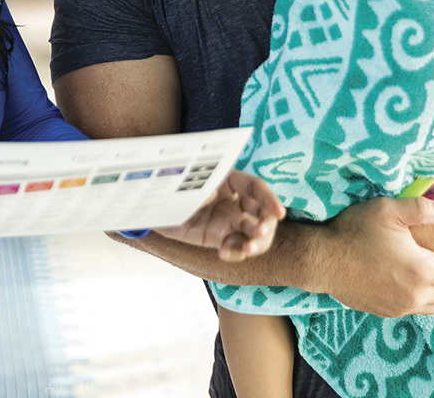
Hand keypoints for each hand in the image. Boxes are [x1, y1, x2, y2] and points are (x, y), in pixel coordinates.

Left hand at [154, 170, 285, 260]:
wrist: (154, 210)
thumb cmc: (170, 190)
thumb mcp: (181, 187)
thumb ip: (198, 190)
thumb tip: (212, 195)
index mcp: (228, 180)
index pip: (255, 187)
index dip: (269, 198)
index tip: (280, 213)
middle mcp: (234, 200)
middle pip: (262, 212)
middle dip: (265, 224)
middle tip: (258, 234)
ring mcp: (230, 220)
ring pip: (254, 232)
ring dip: (257, 242)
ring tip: (248, 248)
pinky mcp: (222, 238)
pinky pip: (236, 247)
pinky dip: (235, 253)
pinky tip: (224, 254)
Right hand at [314, 197, 433, 316]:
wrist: (320, 260)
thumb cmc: (352, 232)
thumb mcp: (387, 210)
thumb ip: (422, 209)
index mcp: (422, 270)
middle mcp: (416, 295)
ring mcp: (401, 306)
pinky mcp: (386, 311)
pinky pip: (418, 311)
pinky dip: (430, 302)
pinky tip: (424, 291)